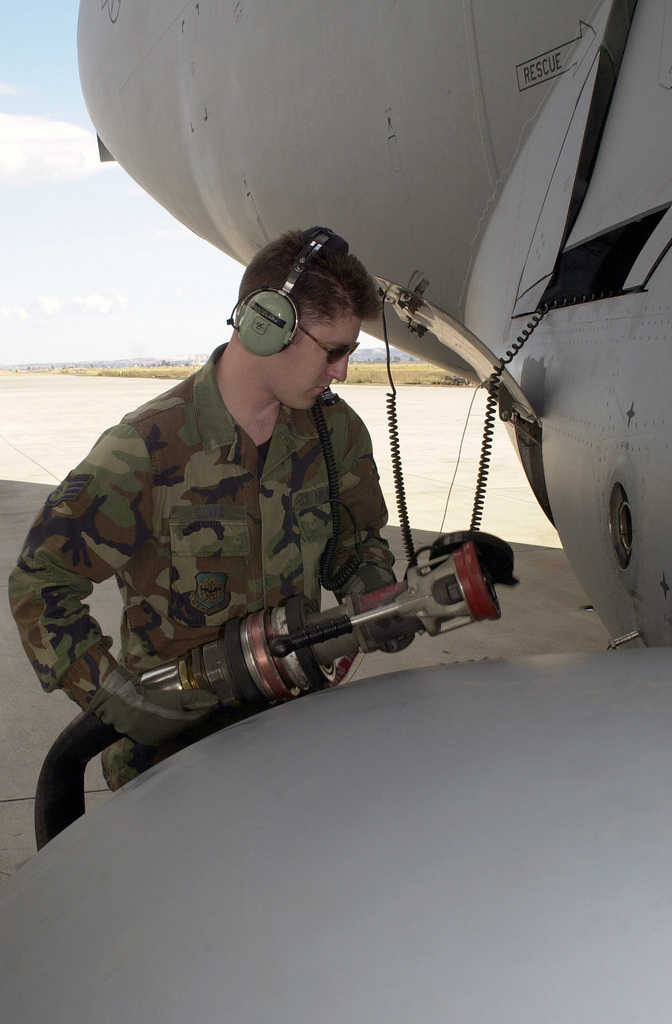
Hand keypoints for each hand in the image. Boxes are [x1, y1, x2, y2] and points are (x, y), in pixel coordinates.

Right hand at [88, 666, 218, 745]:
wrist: (122, 711)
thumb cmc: (151, 702)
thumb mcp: (175, 697)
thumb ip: (195, 698)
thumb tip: (215, 700)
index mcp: (181, 726)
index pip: (200, 718)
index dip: (204, 707)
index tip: (205, 698)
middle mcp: (172, 736)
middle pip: (187, 722)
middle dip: (190, 712)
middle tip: (188, 699)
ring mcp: (159, 738)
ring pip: (174, 727)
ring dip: (176, 718)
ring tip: (172, 705)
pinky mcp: (147, 739)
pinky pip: (160, 730)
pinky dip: (162, 723)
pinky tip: (157, 713)